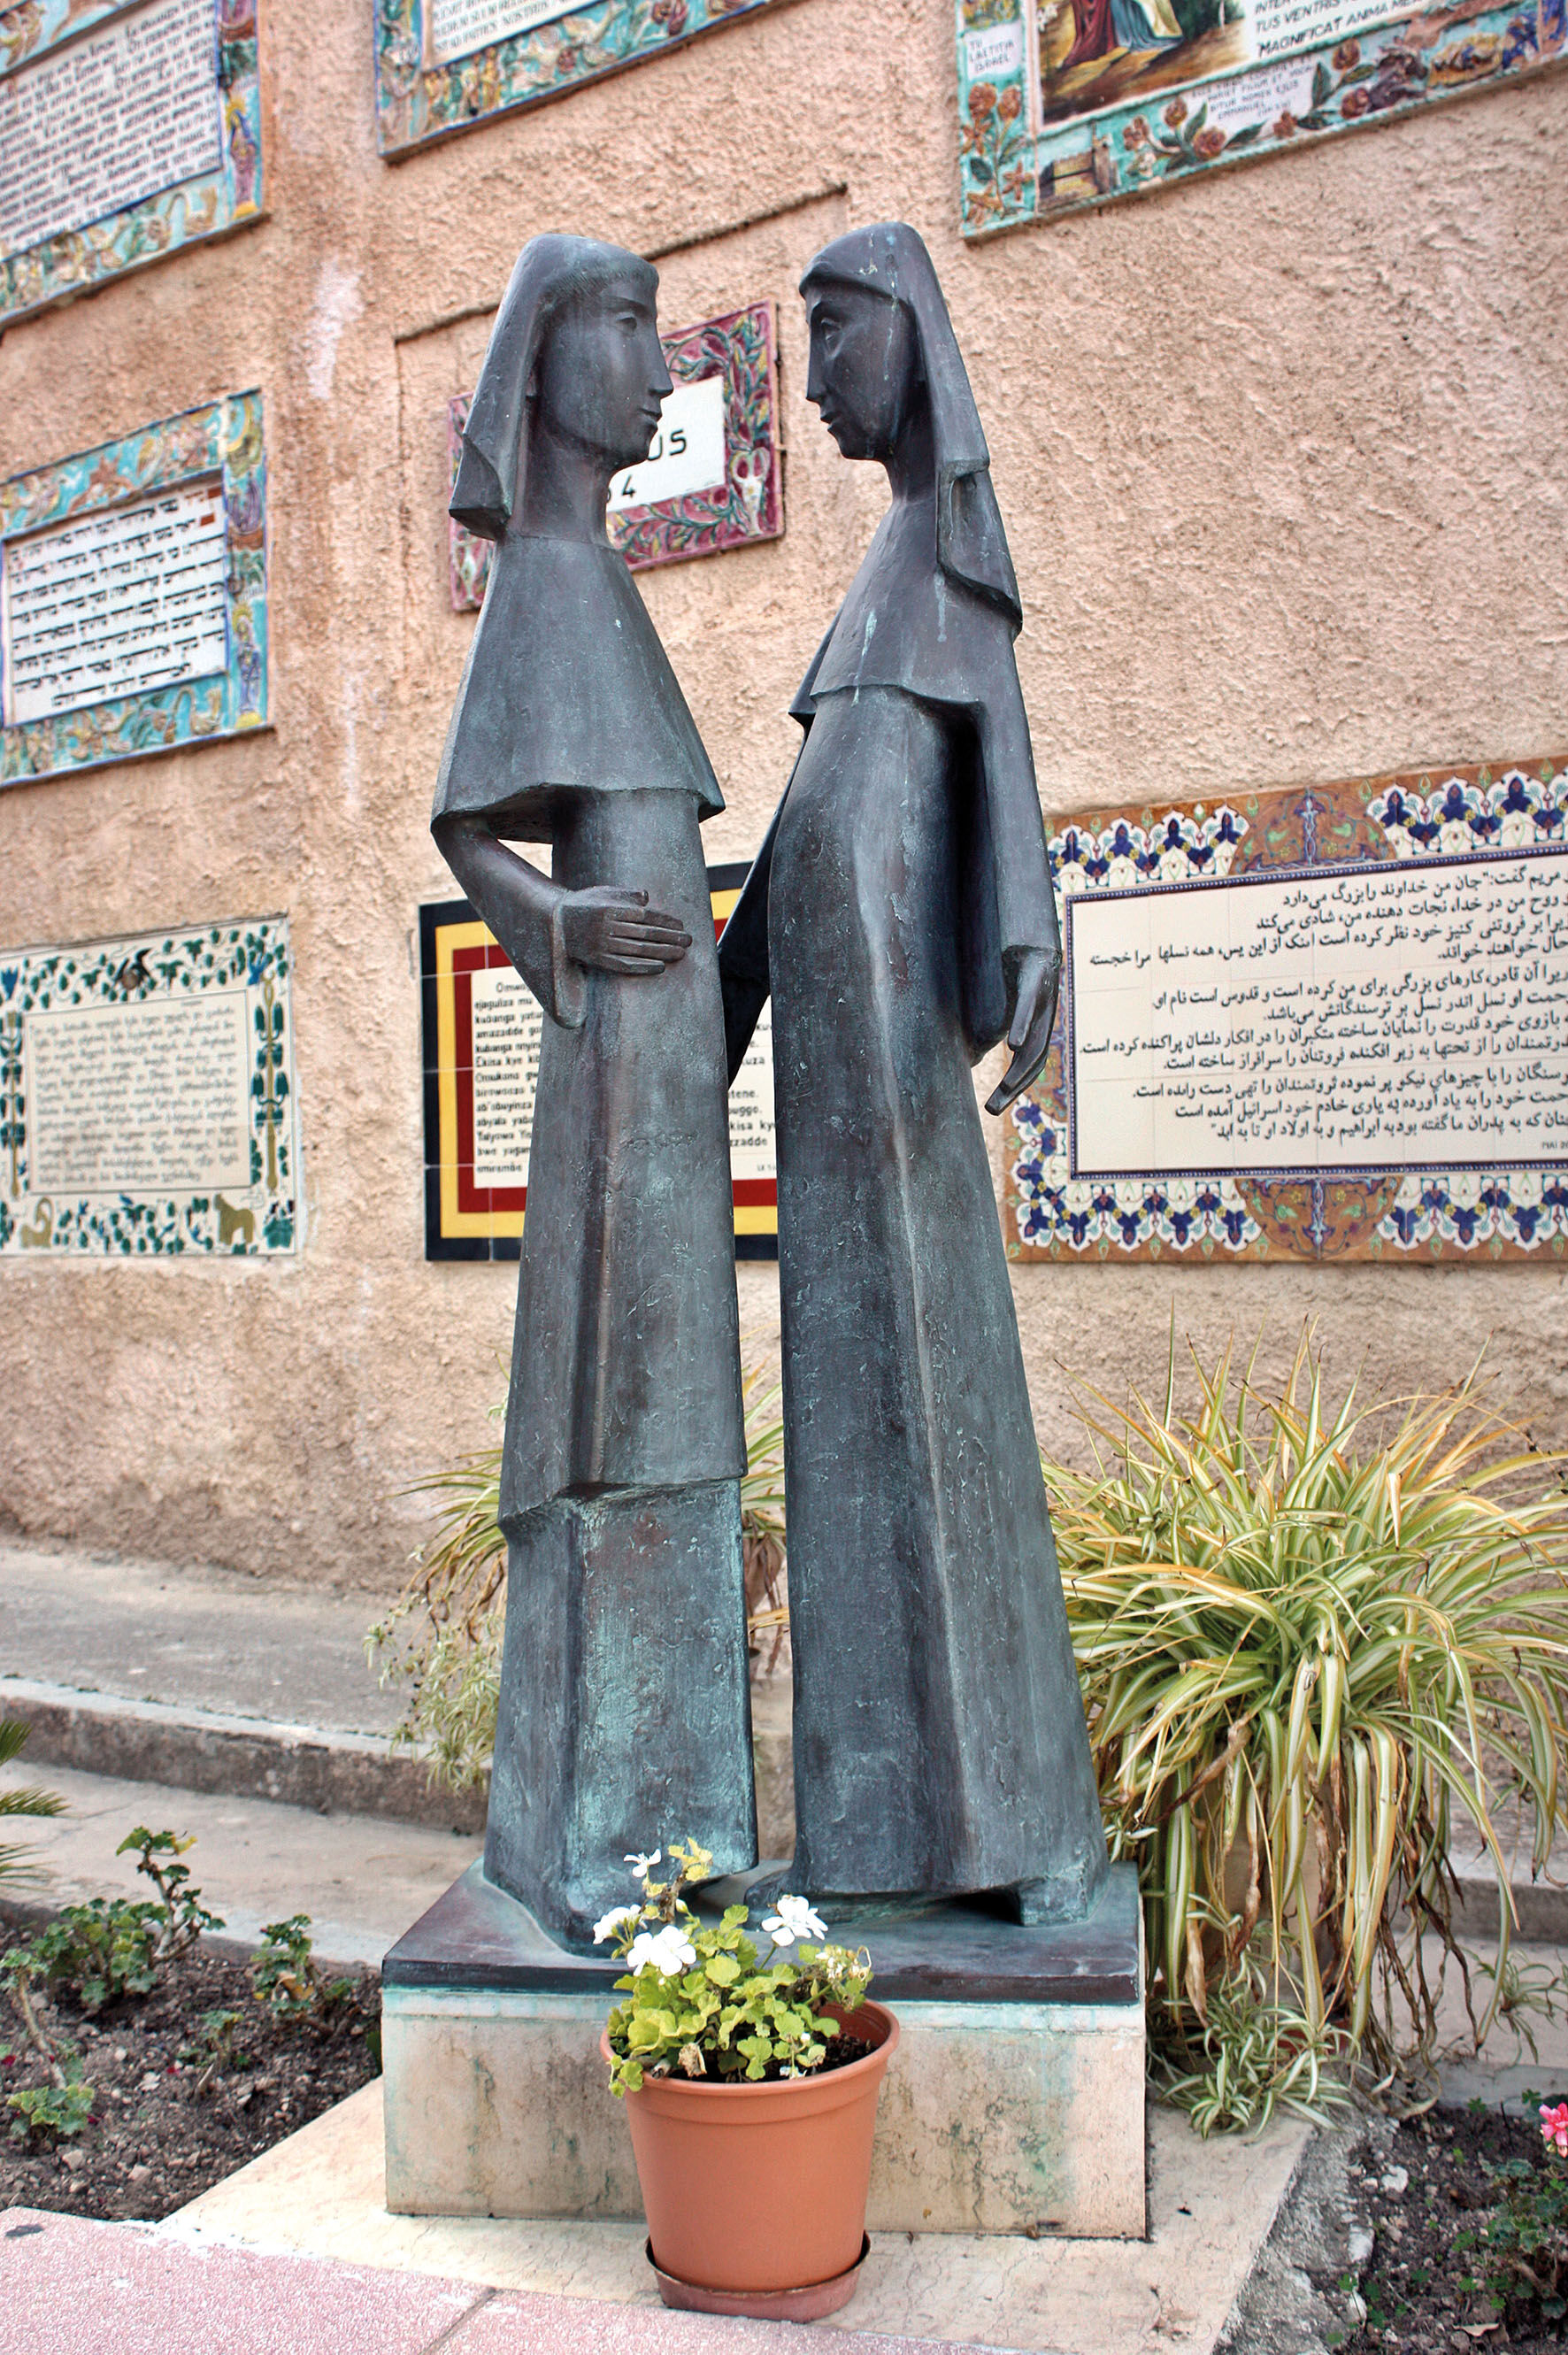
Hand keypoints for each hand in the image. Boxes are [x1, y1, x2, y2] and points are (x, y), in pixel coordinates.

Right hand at [561, 887, 690, 976]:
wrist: (558, 925)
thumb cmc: (586, 905)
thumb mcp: (602, 892)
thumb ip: (626, 894)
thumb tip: (647, 896)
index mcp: (609, 909)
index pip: (644, 916)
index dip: (665, 921)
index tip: (680, 925)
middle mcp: (606, 928)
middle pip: (645, 934)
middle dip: (670, 937)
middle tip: (688, 940)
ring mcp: (603, 946)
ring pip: (639, 951)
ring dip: (663, 953)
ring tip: (681, 953)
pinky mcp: (600, 961)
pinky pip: (626, 966)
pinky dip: (645, 967)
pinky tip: (661, 967)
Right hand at [985, 947, 1058, 1115]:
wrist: (1030, 927)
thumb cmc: (1014, 966)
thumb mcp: (1000, 1002)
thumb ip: (991, 1027)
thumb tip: (972, 1053)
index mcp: (1037, 1024)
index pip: (1030, 1064)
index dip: (1015, 1087)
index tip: (994, 1107)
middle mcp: (1045, 1016)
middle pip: (1035, 1061)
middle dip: (1014, 1088)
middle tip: (992, 1109)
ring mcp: (1044, 998)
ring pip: (1037, 1039)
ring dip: (1021, 1068)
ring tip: (1006, 1089)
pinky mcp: (1036, 977)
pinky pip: (1030, 1006)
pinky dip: (1022, 1026)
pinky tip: (1012, 1044)